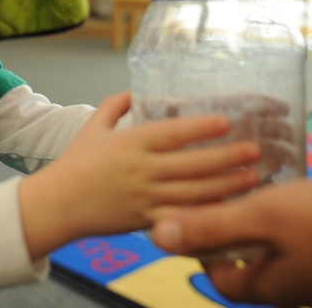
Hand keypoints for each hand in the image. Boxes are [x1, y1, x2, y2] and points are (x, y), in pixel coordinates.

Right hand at [19, 91, 261, 259]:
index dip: (201, 127)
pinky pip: (182, 217)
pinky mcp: (146, 220)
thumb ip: (114, 106)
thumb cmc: (74, 164)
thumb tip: (135, 91)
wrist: (57, 204)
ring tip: (253, 178)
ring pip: (194, 192)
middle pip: (192, 164)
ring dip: (227, 185)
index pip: (172, 133)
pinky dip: (206, 213)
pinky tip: (229, 207)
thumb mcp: (92, 127)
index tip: (227, 122)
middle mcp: (142, 170)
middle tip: (254, 150)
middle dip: (227, 157)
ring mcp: (145, 197)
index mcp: (131, 143)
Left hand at [151, 177, 311, 307]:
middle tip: (233, 193)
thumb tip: (154, 235)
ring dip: (270, 227)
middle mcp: (296, 293)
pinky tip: (309, 200)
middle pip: (250, 266)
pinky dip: (301, 228)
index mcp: (268, 287)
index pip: (218, 276)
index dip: (201, 246)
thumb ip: (210, 226)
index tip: (200, 209)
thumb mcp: (265, 217)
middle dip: (236, 232)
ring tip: (269, 189)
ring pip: (283, 256)